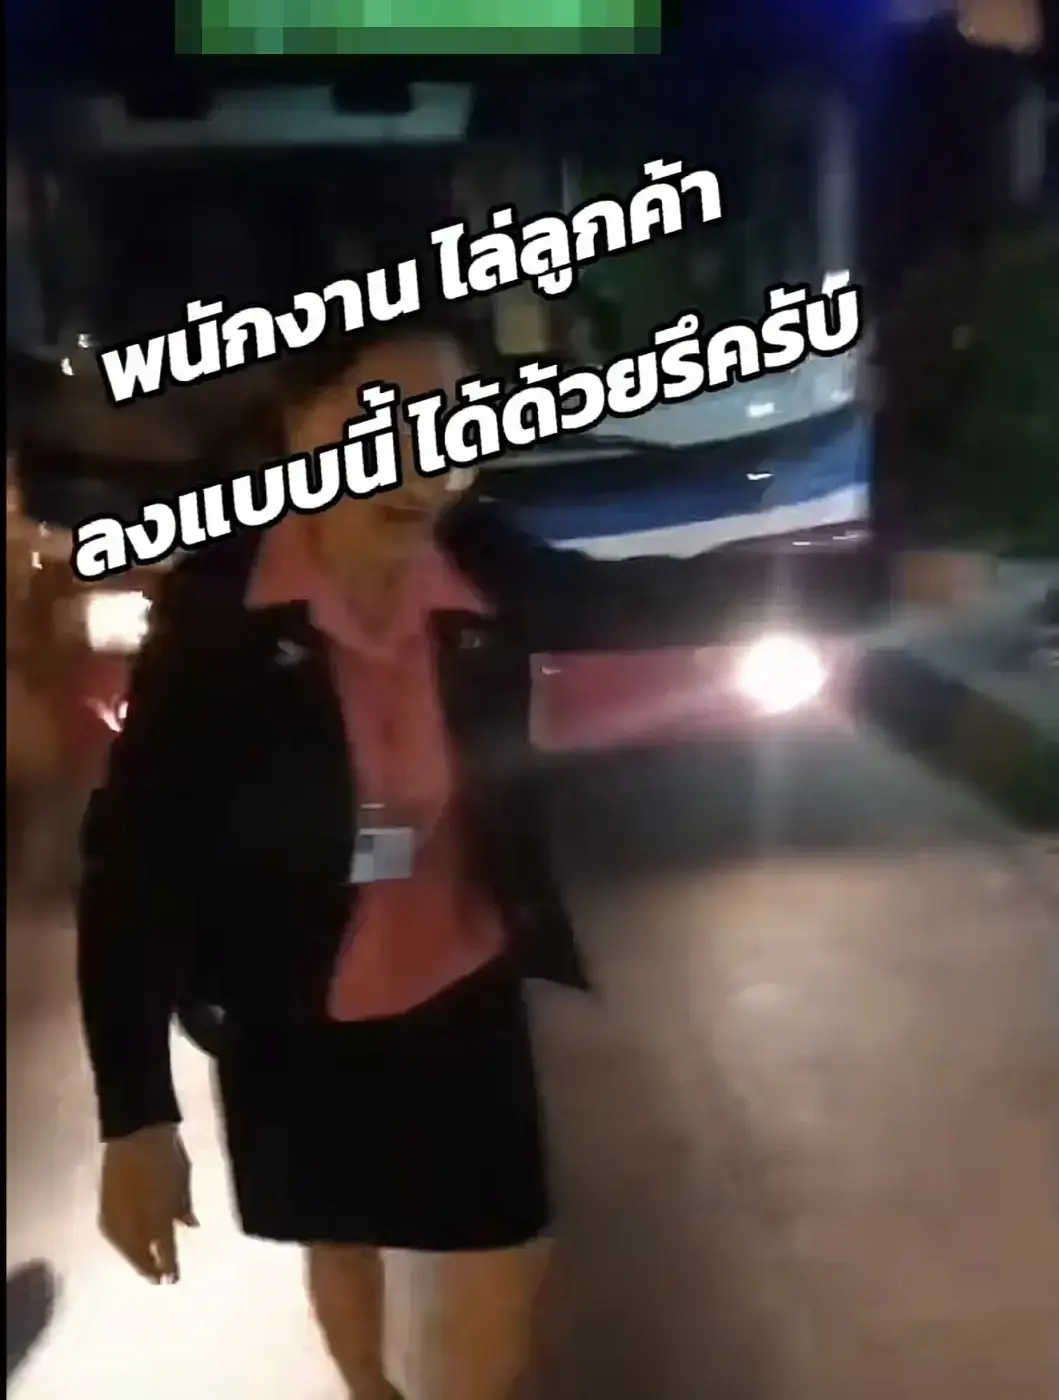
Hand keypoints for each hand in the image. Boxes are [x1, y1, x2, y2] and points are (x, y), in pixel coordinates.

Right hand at [99, 1125, 196, 1283]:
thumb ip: (184, 1207)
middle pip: (143, 1255)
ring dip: (136, 1258)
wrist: (135, 1132)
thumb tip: (190, 1226)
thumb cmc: (166, 1153)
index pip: (165, 1250)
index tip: (175, 1279)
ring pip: (126, 1249)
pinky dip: (124, 1245)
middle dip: (152, 1268)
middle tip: (161, 1279)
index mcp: (159, 1217)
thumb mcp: (182, 1179)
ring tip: (147, 1267)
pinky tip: (130, 1247)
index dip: (170, 1267)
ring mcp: (117, 1217)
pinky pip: (115, 1237)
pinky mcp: (104, 1211)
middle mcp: (137, 1223)